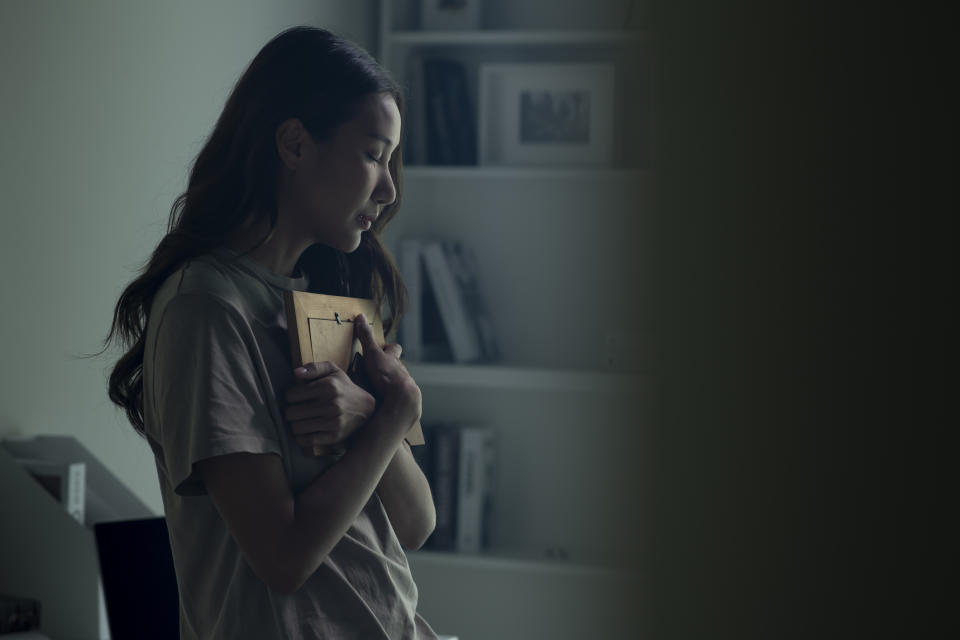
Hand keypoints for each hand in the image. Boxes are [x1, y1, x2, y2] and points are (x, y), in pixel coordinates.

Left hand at [285, 361, 375, 452]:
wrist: (366, 409)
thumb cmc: (344, 388)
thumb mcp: (333, 371)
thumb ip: (314, 367)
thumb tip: (296, 372)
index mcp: (328, 386)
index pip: (291, 395)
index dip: (291, 397)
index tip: (297, 398)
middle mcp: (331, 404)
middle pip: (291, 413)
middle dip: (290, 412)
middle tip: (296, 410)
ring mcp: (333, 422)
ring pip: (296, 427)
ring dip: (295, 425)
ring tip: (300, 420)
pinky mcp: (334, 436)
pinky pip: (306, 441)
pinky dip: (301, 438)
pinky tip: (305, 431)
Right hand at [354, 313, 421, 428]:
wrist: (401, 399)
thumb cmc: (387, 375)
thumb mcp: (373, 354)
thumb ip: (366, 337)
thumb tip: (360, 317)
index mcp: (393, 361)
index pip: (394, 349)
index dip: (389, 347)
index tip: (385, 347)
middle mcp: (401, 372)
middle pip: (397, 367)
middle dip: (390, 368)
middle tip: (378, 371)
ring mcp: (402, 387)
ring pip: (397, 383)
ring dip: (389, 385)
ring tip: (376, 390)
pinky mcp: (400, 402)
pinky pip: (394, 399)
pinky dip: (388, 399)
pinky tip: (380, 404)